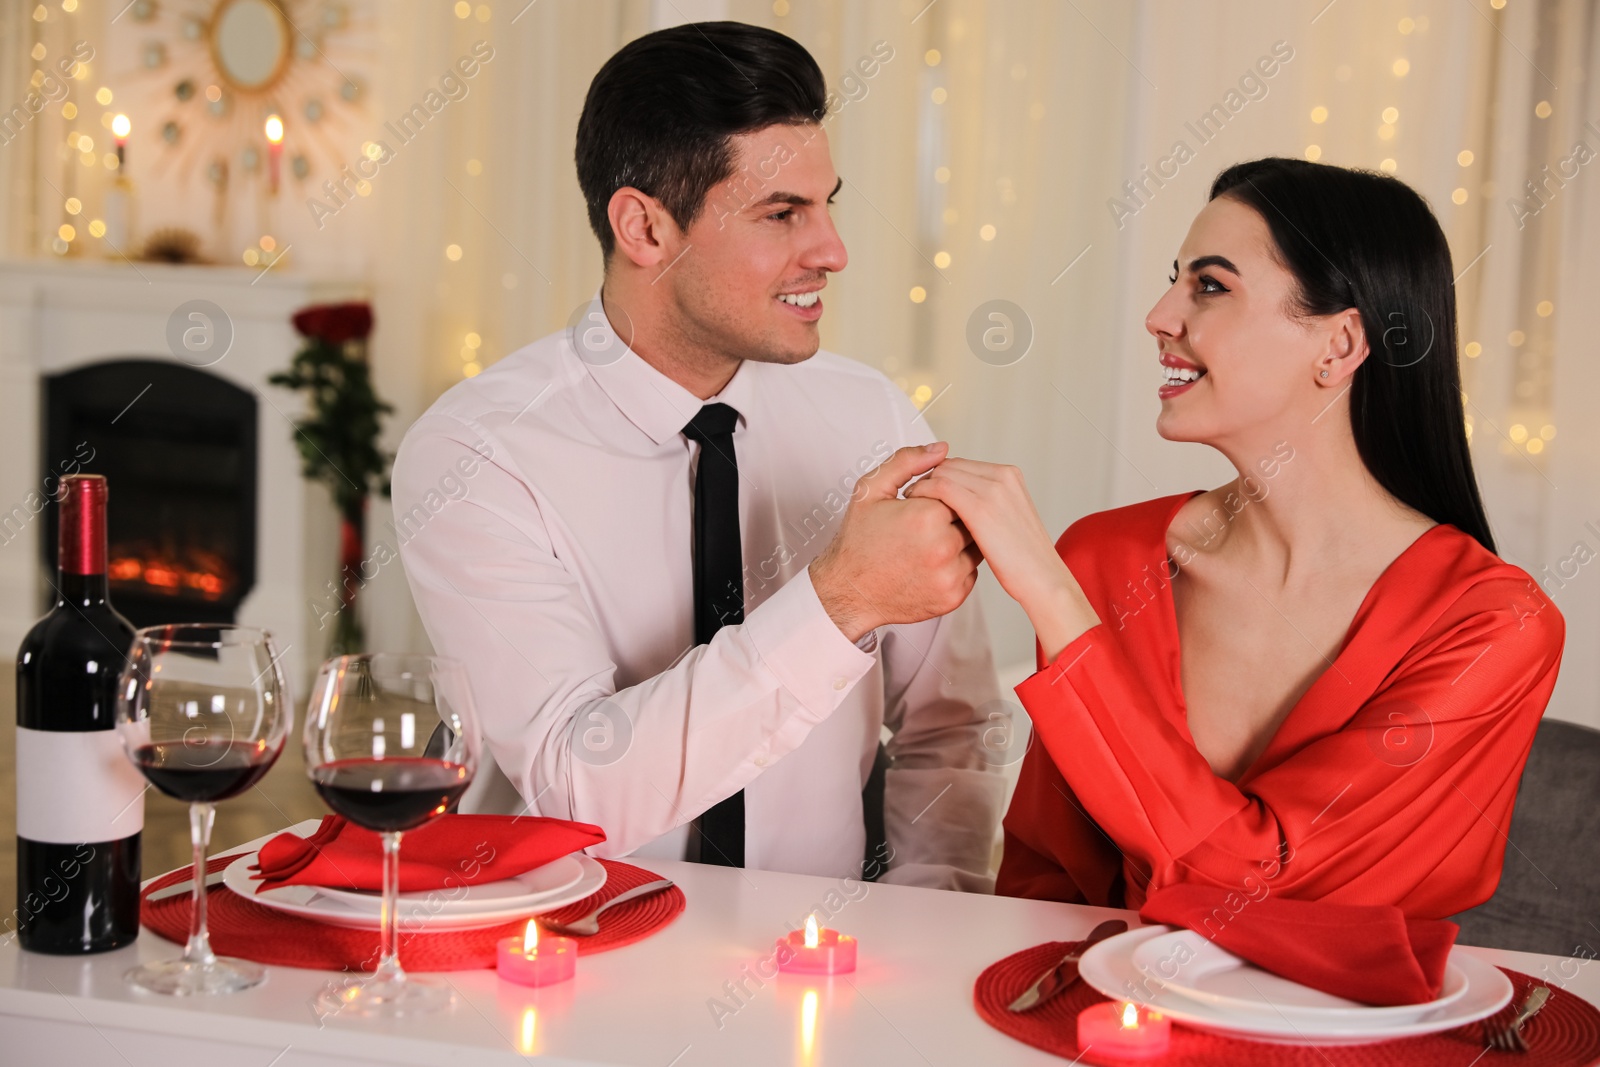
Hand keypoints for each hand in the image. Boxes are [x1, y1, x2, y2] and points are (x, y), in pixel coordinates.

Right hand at [809, 442, 982, 641]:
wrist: (848, 592)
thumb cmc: (858, 544)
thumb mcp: (871, 490)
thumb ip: (907, 461)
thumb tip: (941, 449)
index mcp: (927, 517)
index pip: (957, 492)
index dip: (939, 497)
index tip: (920, 506)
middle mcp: (942, 548)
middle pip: (970, 518)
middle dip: (950, 518)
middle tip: (922, 527)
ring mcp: (950, 576)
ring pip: (975, 545)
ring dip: (958, 541)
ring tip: (927, 544)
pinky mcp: (954, 597)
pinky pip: (971, 571)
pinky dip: (957, 565)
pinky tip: (930, 563)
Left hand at [904, 458, 1098, 659]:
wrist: (1041, 579)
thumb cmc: (1023, 559)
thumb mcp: (1008, 521)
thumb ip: (988, 503)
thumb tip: (961, 501)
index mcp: (1009, 476)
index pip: (961, 464)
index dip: (939, 476)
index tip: (925, 490)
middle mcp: (1001, 476)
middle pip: (950, 465)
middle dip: (927, 477)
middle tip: (912, 496)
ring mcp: (992, 490)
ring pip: (942, 472)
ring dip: (922, 484)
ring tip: (910, 503)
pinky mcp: (980, 507)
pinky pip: (940, 487)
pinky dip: (922, 492)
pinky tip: (914, 508)